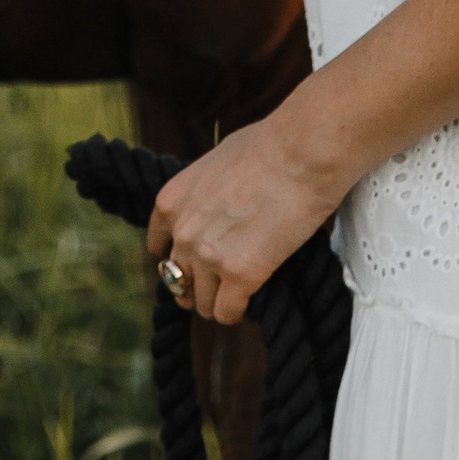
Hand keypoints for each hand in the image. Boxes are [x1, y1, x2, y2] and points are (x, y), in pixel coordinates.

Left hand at [145, 112, 350, 326]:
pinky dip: (237, 312)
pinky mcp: (240, 275)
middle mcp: (183, 232)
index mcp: (172, 202)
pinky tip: (249, 303)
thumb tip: (214, 204)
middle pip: (178, 281)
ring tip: (238, 295)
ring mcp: (209, 256)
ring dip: (218, 302)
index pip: (158, 249)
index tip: (197, 264)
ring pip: (202, 303)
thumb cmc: (269, 147)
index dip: (180, 260)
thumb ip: (204, 192)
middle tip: (221, 284)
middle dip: (198, 285)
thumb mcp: (216, 163)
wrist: (300, 152)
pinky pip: (227, 312)